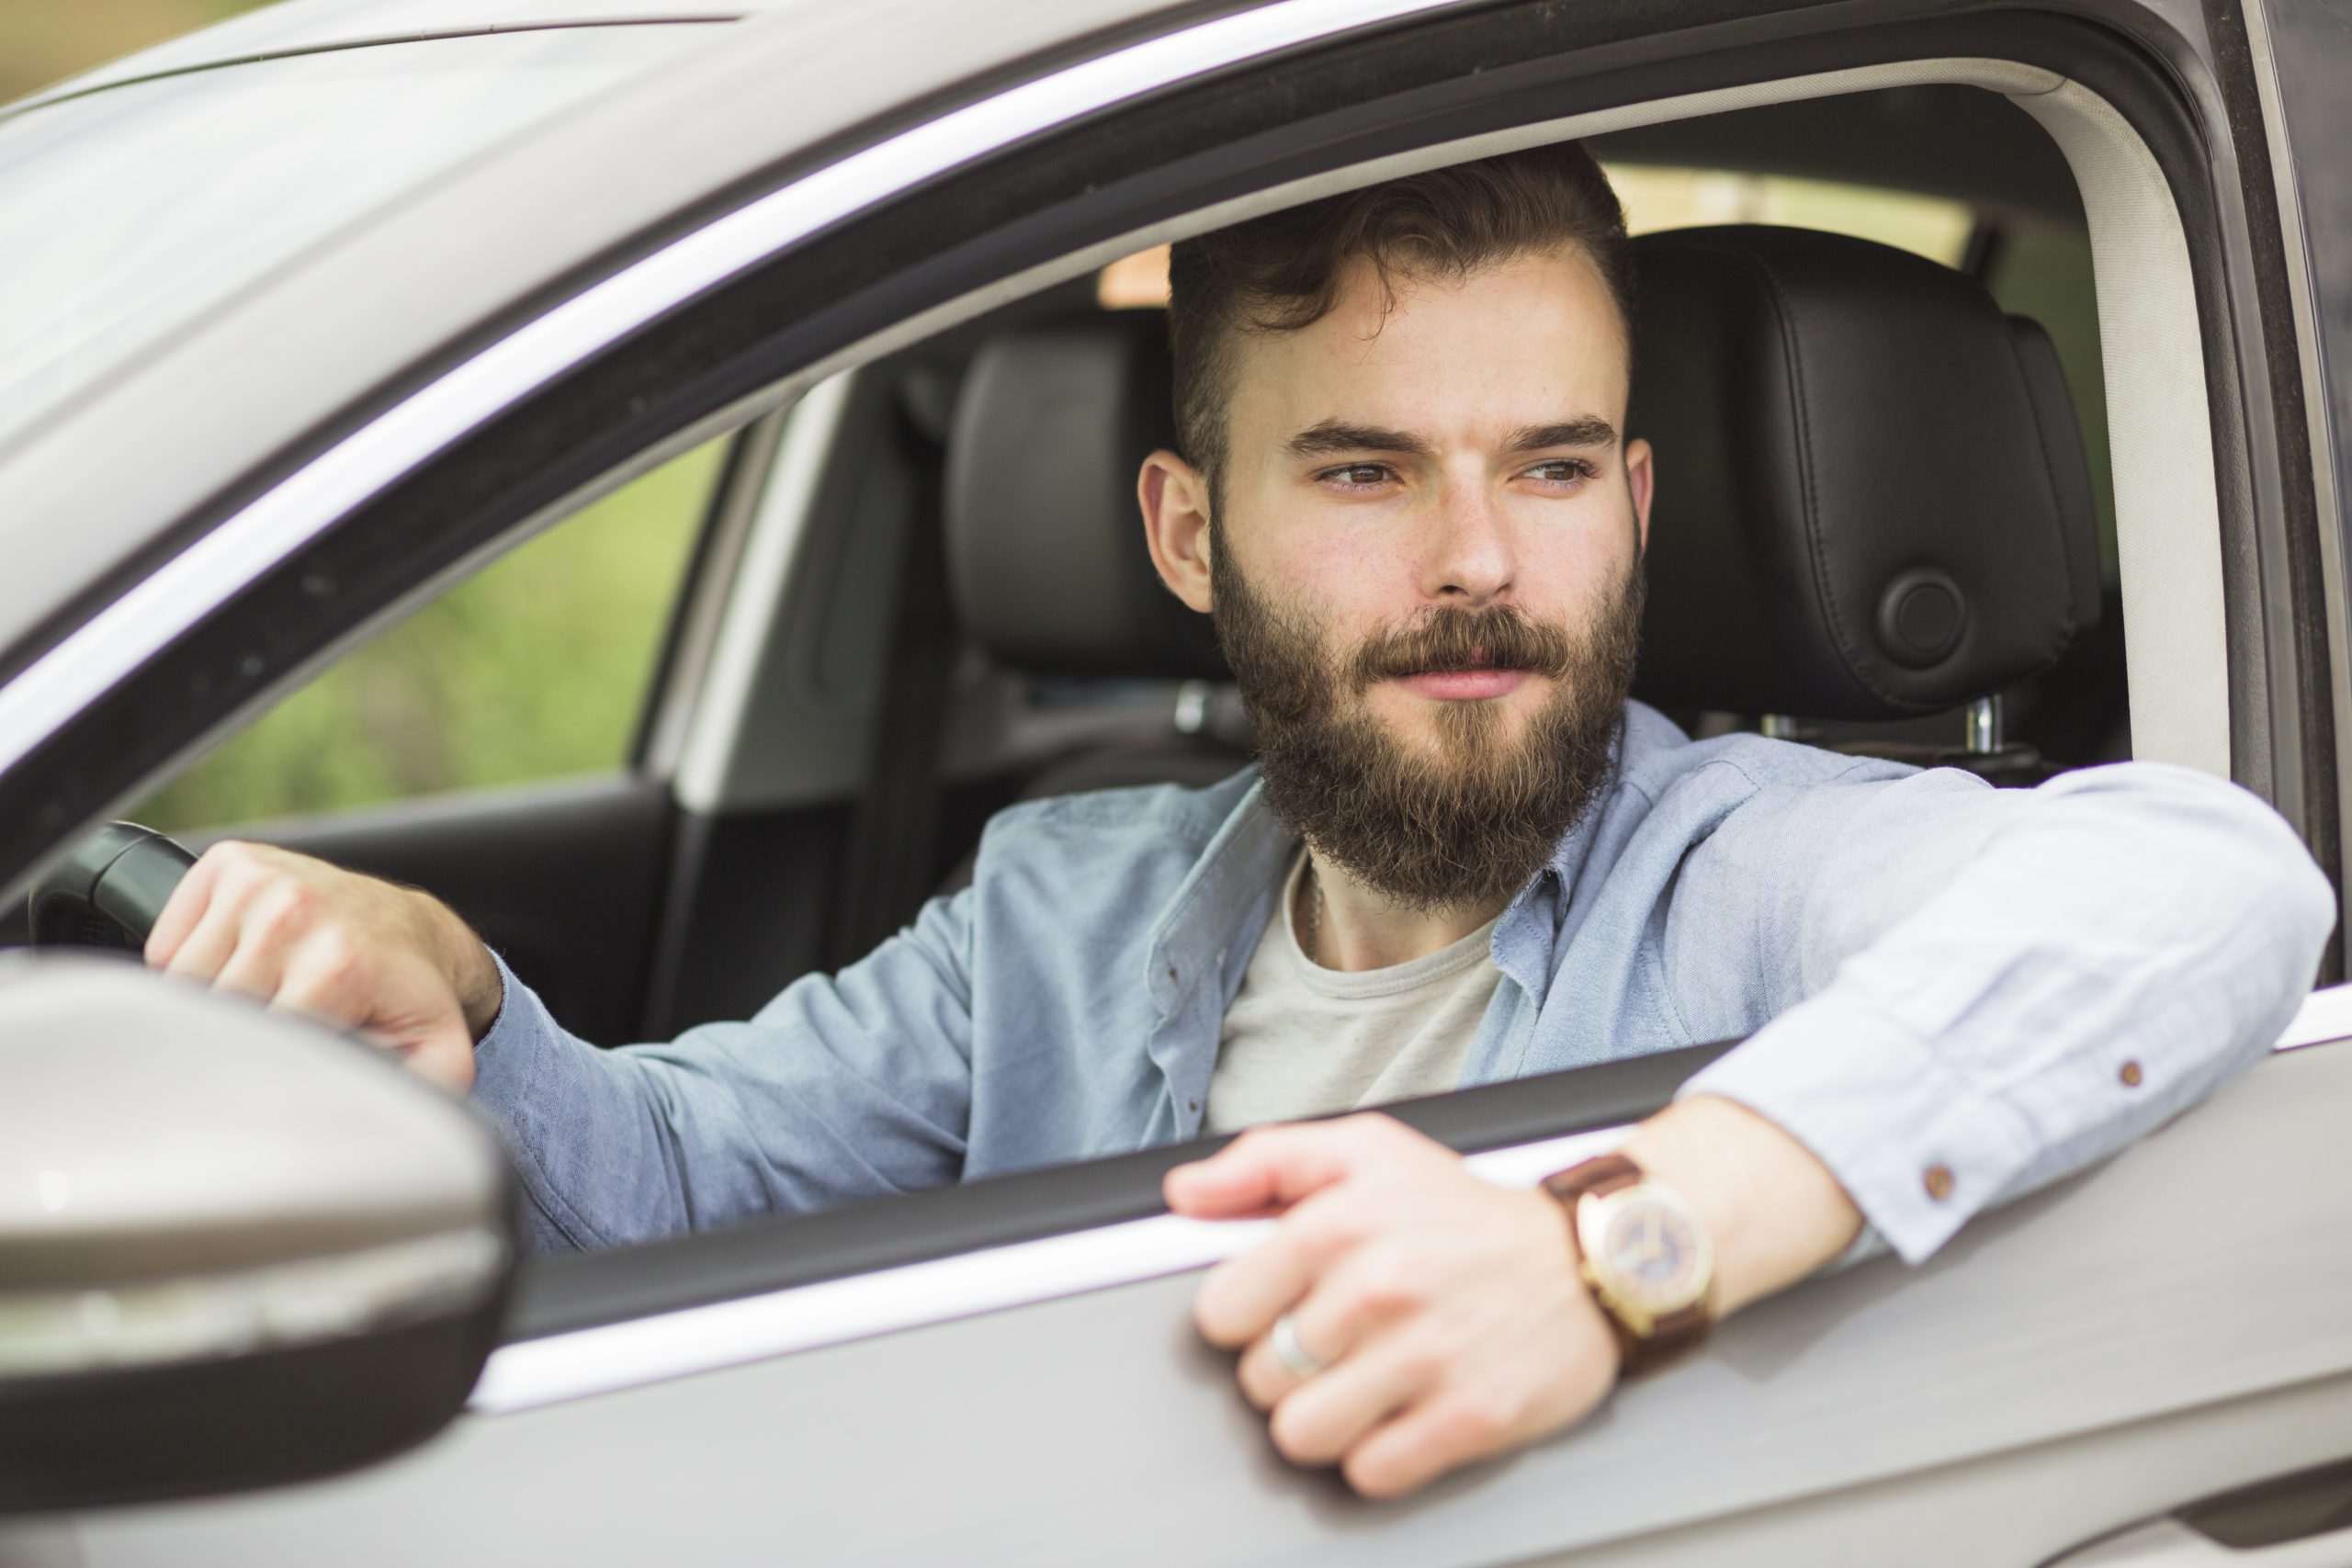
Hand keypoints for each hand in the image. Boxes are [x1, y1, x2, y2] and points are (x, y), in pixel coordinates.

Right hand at [145, 841, 499, 1092]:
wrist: (414, 933)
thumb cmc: (410, 1000)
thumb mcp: (432, 1057)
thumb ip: (407, 1098)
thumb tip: (366, 1136)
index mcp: (337, 966)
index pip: (247, 1046)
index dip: (260, 1069)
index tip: (286, 1067)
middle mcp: (295, 912)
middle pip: (209, 1015)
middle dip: (237, 1036)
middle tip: (287, 1027)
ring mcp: (258, 881)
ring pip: (179, 983)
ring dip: (211, 1001)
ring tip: (270, 995)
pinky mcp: (229, 863)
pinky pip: (167, 945)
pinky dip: (190, 966)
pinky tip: (246, 963)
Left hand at [1164, 1114, 1620, 1497]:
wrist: (1590, 1255)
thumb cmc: (1467, 1211)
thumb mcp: (1365, 1151)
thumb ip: (1262, 1162)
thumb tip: (1185, 1193)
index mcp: (1340, 1222)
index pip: (1220, 1312)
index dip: (1245, 1316)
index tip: (1279, 1308)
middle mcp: (1379, 1287)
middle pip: (1258, 1379)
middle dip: (1285, 1368)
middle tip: (1333, 1344)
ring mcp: (1425, 1357)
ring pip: (1301, 1435)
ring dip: (1322, 1420)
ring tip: (1359, 1385)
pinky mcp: (1470, 1417)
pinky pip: (1370, 1473)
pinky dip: (1377, 1456)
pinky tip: (1400, 1414)